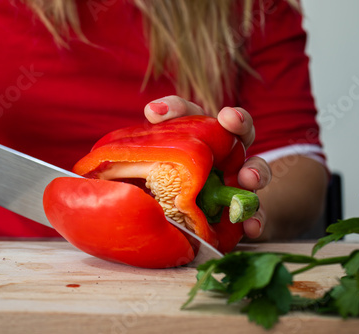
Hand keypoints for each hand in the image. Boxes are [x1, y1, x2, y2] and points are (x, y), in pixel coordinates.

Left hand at [144, 95, 271, 238]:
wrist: (175, 230)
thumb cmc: (157, 197)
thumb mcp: (142, 176)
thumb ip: (133, 162)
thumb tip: (102, 160)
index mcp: (194, 139)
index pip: (188, 114)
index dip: (175, 109)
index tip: (154, 113)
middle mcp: (219, 155)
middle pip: (238, 131)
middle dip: (239, 123)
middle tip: (230, 121)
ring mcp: (233, 182)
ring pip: (255, 169)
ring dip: (255, 170)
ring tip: (247, 178)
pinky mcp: (240, 212)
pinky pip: (255, 213)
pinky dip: (256, 219)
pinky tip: (249, 226)